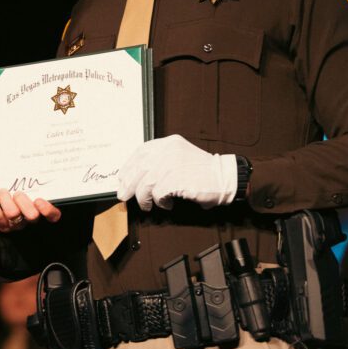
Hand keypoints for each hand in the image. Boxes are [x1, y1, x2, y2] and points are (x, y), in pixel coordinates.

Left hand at [0, 172, 60, 231]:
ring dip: (6, 200)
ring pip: (13, 215)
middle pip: (32, 217)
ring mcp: (15, 223)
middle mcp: (29, 218)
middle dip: (24, 203)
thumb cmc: (12, 182)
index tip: (39, 200)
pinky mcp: (0, 224)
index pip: (53, 215)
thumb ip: (28, 175)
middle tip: (17, 193)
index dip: (48, 210)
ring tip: (3, 191)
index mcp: (40, 207)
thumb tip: (30, 163)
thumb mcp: (21, 178)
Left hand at [116, 134, 236, 210]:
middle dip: (129, 184)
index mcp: (168, 143)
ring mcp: (171, 164)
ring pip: (145, 183)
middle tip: (124, 195)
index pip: (140, 152)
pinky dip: (160, 202)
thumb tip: (137, 178)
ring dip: (144, 198)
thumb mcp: (179, 157)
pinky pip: (158, 194)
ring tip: (149, 205)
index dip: (129, 166)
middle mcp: (168, 151)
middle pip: (139, 168)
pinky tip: (167, 204)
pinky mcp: (175, 179)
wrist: (224, 177)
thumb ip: (161, 161)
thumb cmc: (203, 172)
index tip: (122, 178)